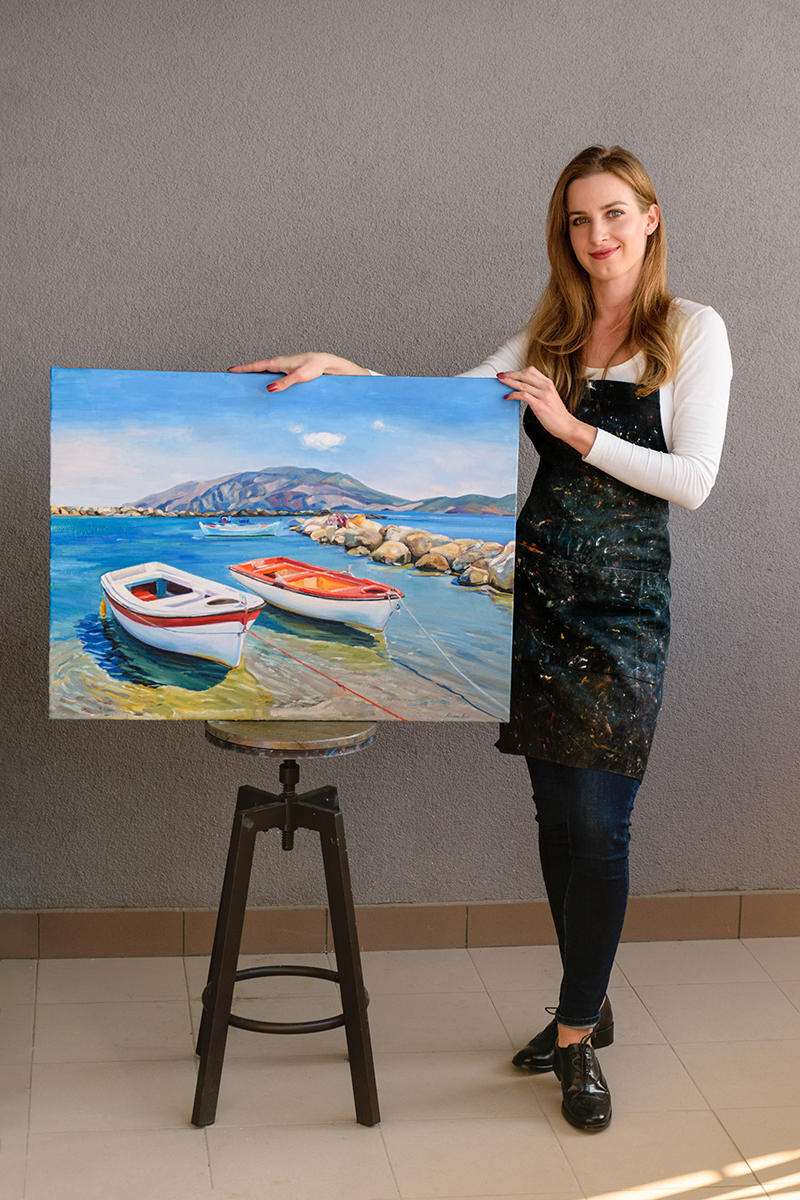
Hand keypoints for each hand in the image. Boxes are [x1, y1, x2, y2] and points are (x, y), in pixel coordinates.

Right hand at [227, 352, 369, 391]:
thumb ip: (284, 383)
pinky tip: (262, 385)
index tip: (229, 371)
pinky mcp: (286, 370)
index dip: (242, 369)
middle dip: (243, 372)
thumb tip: (269, 389)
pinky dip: (263, 378)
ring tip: (242, 382)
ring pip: (263, 371)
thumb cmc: (313, 367)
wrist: (324, 362)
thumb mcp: (298, 376)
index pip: (255, 366)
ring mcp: (281, 366)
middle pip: (256, 368)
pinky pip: (270, 374)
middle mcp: (277, 363)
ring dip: (252, 375)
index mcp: (277, 363)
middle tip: (230, 377)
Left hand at [498, 367, 596, 456]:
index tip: (508, 373)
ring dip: (509, 382)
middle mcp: (546, 387)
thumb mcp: (549, 397)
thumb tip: (523, 388)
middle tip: (501, 375)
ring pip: (522, 384)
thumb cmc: (556, 414)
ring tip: (501, 382)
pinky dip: (513, 395)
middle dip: (511, 374)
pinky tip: (507, 397)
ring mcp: (543, 396)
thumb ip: (538, 390)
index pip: (531, 371)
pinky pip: (523, 396)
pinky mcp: (540, 405)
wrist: (566, 425)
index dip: (517, 370)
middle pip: (525, 374)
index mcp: (548, 383)